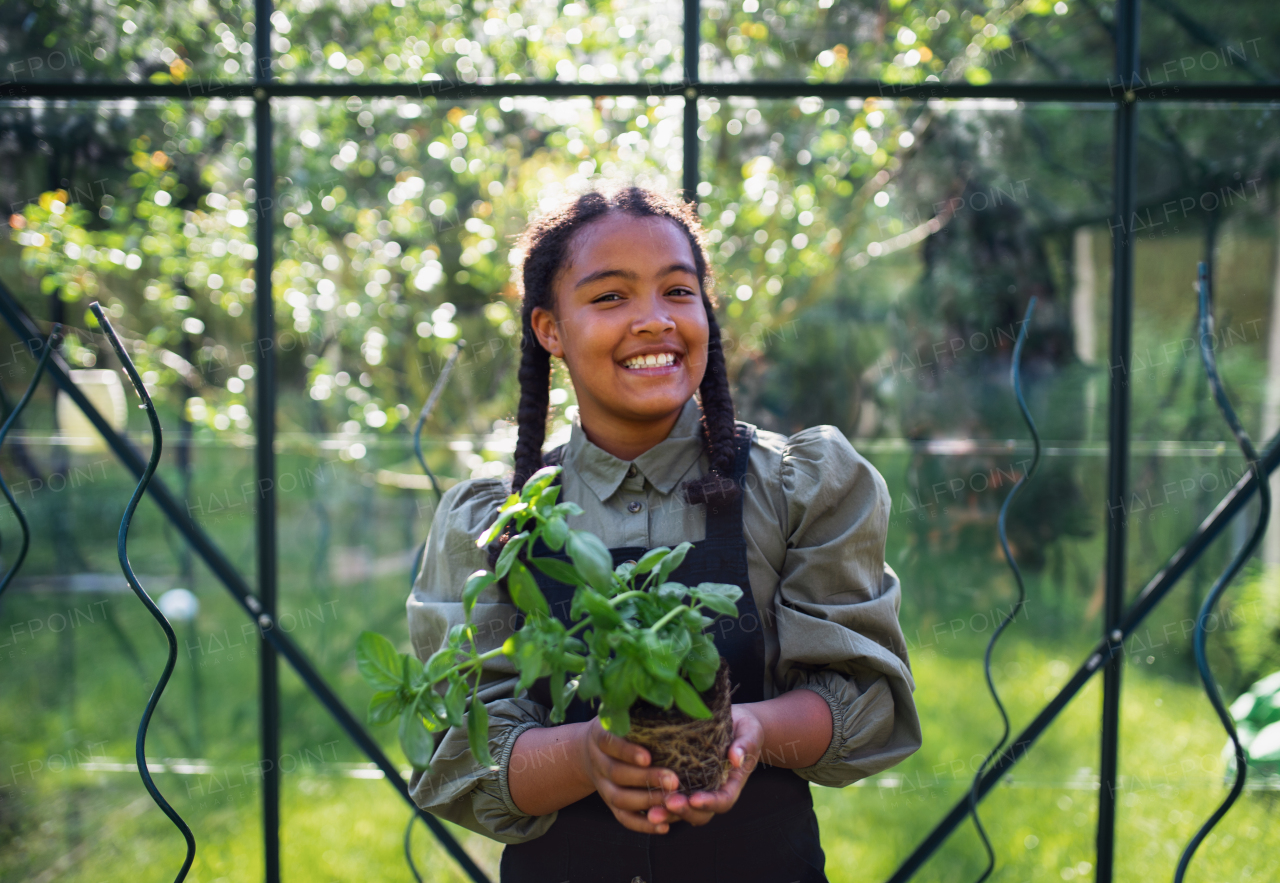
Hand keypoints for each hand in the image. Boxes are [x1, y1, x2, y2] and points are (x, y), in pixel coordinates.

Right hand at [581, 716, 682, 833]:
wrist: (589, 749)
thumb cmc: (620, 726)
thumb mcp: (621, 712)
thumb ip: (638, 709)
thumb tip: (670, 695)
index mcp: (600, 736)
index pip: (610, 743)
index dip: (627, 751)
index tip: (648, 756)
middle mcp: (598, 762)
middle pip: (617, 774)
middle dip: (646, 779)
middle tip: (674, 780)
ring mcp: (602, 786)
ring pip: (619, 799)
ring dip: (647, 802)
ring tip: (672, 801)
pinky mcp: (610, 804)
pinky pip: (623, 819)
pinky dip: (642, 825)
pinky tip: (664, 825)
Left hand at [659, 704, 762, 825]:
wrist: (734, 723)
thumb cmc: (744, 729)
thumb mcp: (750, 733)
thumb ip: (745, 745)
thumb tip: (736, 758)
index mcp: (731, 784)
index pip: (722, 801)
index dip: (709, 803)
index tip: (695, 799)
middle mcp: (712, 792)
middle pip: (699, 814)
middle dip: (684, 812)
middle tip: (668, 804)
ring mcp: (695, 789)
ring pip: (681, 810)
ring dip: (666, 812)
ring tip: (650, 811)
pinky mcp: (680, 781)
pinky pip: (668, 797)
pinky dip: (656, 801)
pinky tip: (641, 798)